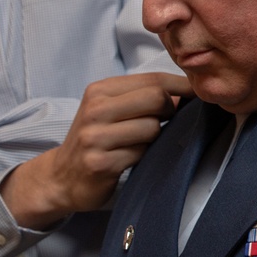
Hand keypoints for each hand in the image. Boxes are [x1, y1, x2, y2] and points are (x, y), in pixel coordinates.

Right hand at [1, 72, 192, 228]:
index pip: (153, 79)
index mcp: (100, 90)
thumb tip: (187, 92)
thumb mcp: (112, 109)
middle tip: (165, 122)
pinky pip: (142, 153)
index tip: (196, 93)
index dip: (182, 85)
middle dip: (170, 110)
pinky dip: (144, 155)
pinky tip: (129, 158)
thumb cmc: (96, 138)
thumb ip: (143, 96)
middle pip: (157, 98)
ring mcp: (95, 137)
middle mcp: (95, 110)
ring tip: (140, 142)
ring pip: (153, 127)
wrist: (61, 177)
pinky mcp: (101, 163)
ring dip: (155, 137)